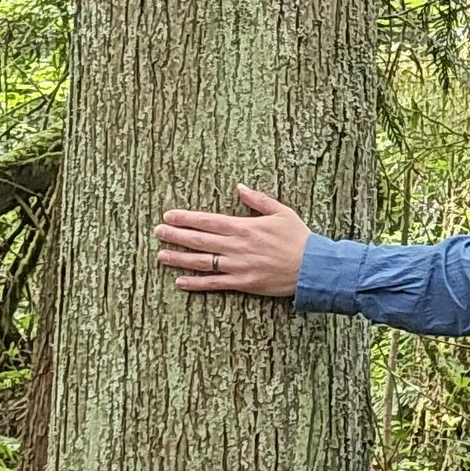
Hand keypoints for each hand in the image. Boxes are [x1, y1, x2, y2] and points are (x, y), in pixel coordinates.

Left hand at [155, 185, 311, 299]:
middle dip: (176, 235)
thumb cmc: (298, 238)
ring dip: (179, 258)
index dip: (186, 218)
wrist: (312, 267)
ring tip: (161, 255)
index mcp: (244, 227)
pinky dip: (196, 283)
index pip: (208, 221)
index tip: (169, 215)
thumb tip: (239, 187)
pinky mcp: (242, 283)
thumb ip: (258, 200)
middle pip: (199, 240)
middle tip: (157, 232)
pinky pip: (214, 283)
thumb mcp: (281, 212)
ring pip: (202, 262)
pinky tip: (180, 281)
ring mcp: (238, 266)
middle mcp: (236, 246)